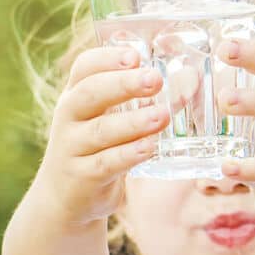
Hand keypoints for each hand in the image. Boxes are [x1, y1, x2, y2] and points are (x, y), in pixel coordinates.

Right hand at [32, 47, 168, 224]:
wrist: (64, 199)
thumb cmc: (96, 150)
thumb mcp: (111, 120)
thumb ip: (144, 101)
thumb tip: (190, 79)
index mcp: (75, 95)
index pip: (85, 67)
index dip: (108, 58)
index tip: (136, 55)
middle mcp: (68, 118)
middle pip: (90, 93)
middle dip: (123, 84)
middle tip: (155, 79)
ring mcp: (72, 148)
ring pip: (101, 131)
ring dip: (133, 122)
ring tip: (163, 115)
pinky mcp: (82, 177)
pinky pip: (106, 163)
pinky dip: (128, 154)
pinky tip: (149, 147)